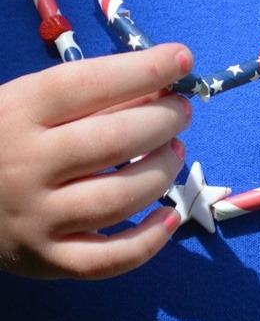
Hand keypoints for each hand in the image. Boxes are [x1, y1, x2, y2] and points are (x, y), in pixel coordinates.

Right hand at [0, 43, 193, 279]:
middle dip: (162, 121)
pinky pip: (108, 260)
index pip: (90, 84)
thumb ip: (89, 94)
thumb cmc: (5, 139)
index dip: (144, 70)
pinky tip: (169, 215)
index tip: (181, 59)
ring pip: (117, 199)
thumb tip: (162, 87)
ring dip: (162, 172)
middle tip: (180, 112)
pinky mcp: (45, 260)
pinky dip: (149, 241)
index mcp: (19, 113)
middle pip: (113, 141)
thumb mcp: (29, 102)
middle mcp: (25, 165)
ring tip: (174, 151)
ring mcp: (35, 218)